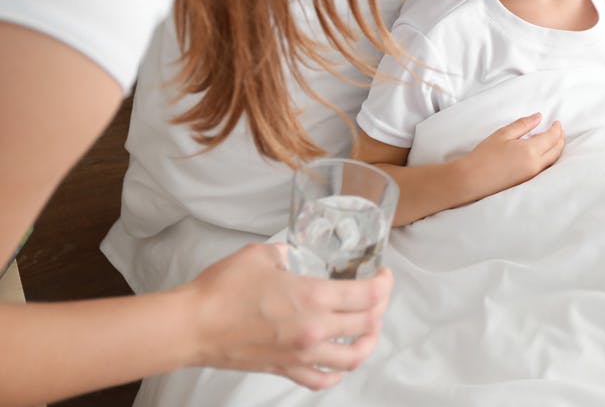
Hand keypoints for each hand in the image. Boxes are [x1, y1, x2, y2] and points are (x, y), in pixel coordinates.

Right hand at [184, 243, 392, 389]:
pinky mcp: (284, 369)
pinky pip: (321, 379)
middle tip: (378, 296)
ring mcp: (301, 354)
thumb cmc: (223, 289)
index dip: (384, 284)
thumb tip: (291, 256)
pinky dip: (337, 372)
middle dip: (380, 308)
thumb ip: (284, 254)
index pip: (367, 295)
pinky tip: (338, 361)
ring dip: (368, 343)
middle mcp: (314, 329)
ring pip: (352, 358)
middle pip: (366, 324)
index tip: (384, 275)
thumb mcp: (260, 255)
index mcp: (313, 297)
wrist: (192, 326)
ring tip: (369, 329)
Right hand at [463, 113, 564, 198]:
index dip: (557, 129)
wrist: (472, 179)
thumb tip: (538, 117)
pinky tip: (543, 152)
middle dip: (560, 138)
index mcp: (530, 151)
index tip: (557, 122)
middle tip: (559, 129)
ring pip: (552, 160)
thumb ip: (523, 124)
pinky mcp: (527, 181)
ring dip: (556, 149)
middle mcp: (535, 165)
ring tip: (554, 139)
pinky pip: (545, 168)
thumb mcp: (503, 134)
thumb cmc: (485, 155)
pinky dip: (549, 158)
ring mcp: (532, 175)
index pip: (552, 138)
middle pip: (556, 150)